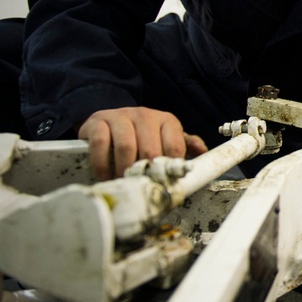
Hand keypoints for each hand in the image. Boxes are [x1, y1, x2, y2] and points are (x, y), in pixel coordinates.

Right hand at [78, 106, 207, 179]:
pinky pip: (101, 143)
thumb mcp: (164, 137)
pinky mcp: (98, 121)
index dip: (170, 168)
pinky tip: (106, 176)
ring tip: (124, 183)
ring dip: (125, 170)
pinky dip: (103, 164)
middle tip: (142, 187)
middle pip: (151, 149)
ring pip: (126, 146)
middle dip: (147, 172)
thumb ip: (183, 144)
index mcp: (166, 120)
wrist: (107, 120)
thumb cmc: (140, 134)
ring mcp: (121, 116)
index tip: (164, 183)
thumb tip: (202, 152)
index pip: (175, 146)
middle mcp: (145, 115)